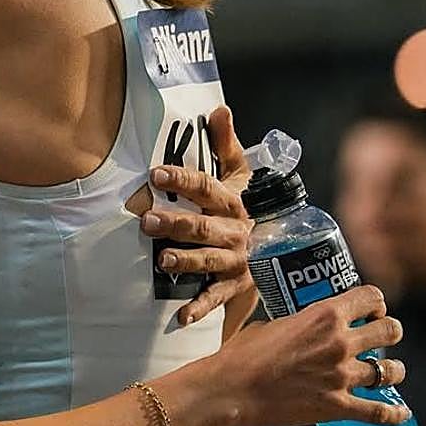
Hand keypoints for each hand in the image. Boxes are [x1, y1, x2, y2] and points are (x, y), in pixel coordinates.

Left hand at [141, 106, 254, 325]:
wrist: (278, 250)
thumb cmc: (242, 206)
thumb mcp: (240, 174)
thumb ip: (226, 144)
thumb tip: (219, 108)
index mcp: (233, 202)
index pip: (206, 187)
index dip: (181, 180)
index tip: (155, 174)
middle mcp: (236, 231)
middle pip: (204, 226)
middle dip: (177, 224)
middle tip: (147, 221)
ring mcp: (236, 261)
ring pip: (210, 261)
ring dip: (187, 261)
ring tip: (163, 259)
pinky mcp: (235, 287)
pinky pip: (216, 298)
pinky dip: (199, 308)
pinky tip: (180, 316)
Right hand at [215, 285, 409, 425]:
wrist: (232, 390)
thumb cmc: (242, 356)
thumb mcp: (269, 325)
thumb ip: (296, 323)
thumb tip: (303, 325)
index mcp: (322, 315)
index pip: (369, 297)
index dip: (374, 302)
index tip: (370, 307)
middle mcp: (339, 343)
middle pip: (390, 330)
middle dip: (388, 330)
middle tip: (379, 333)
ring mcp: (342, 376)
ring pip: (392, 370)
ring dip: (391, 369)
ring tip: (385, 369)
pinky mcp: (339, 405)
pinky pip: (382, 412)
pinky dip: (395, 412)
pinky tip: (398, 410)